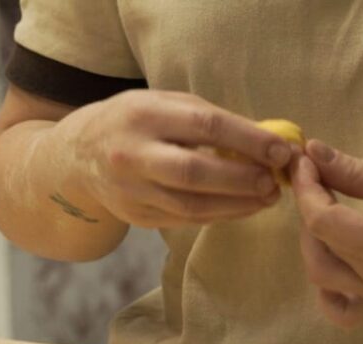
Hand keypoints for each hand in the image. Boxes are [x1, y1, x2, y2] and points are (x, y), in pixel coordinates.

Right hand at [53, 90, 292, 227]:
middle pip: (194, 173)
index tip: (282, 150)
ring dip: (236, 205)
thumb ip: (207, 118)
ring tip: (266, 198)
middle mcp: (132, 155)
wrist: (80, 155)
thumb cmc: (135, 121)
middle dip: (242, 180)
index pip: (204, 127)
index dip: (249, 140)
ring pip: (190, 206)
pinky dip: (218, 215)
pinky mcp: (135, 216)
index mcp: (143, 115)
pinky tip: (241, 207)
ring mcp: (130, 190)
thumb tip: (266, 140)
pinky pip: (183, 220)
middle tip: (274, 182)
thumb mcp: (163, 103)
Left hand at [292, 140, 362, 327]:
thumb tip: (311, 153)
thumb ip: (351, 172)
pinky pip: (345, 308)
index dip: (305, 190)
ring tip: (324, 211)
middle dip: (307, 212)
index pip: (322, 222)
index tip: (304, 163)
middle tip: (315, 182)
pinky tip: (329, 259)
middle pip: (317, 250)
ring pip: (322, 276)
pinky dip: (327, 290)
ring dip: (312, 243)